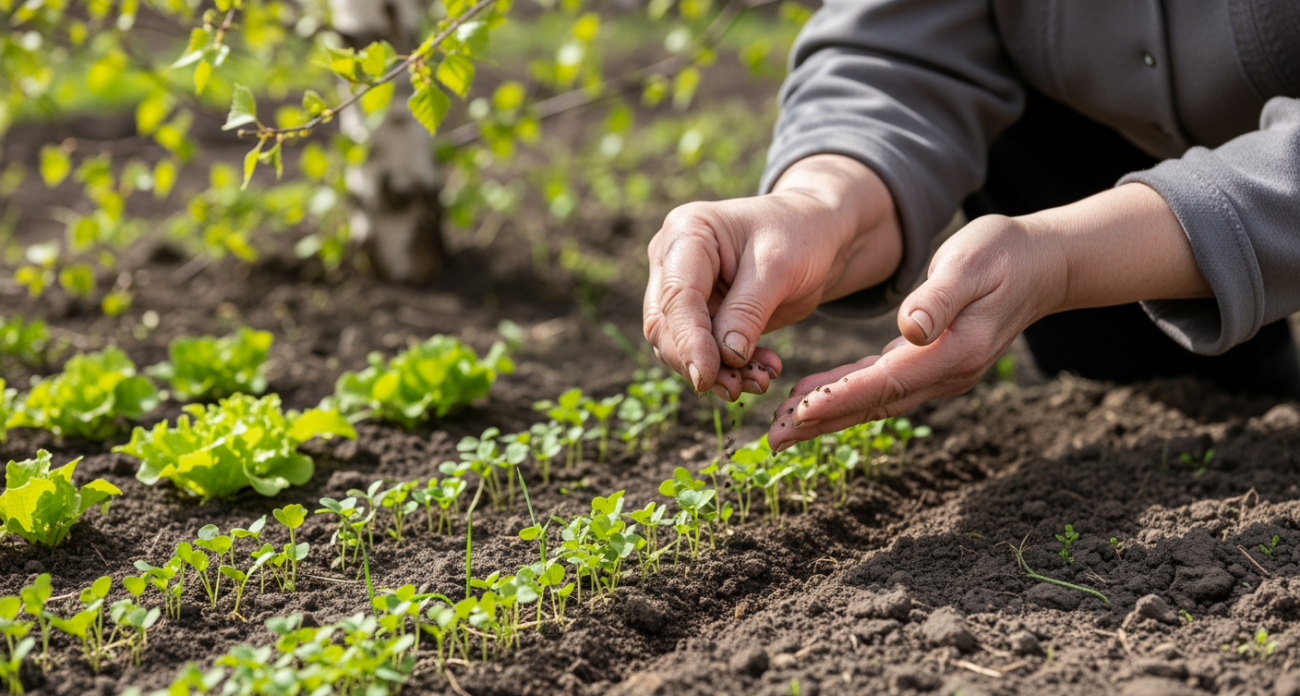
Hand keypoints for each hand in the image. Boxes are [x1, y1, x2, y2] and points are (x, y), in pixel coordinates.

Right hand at [642, 155, 901, 398]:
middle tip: (735, 390)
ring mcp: (683, 289)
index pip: (677, 294)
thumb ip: (749, 311)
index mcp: (688, 232)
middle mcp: (674, 260)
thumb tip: (725, 358)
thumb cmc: (801, 236)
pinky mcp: (700, 315)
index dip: (688, 340)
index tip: (707, 376)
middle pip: (666, 324)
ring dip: (716, 372)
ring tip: (760, 381)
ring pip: (680, 345)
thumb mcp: (780, 268)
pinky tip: (762, 372)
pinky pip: (703, 352)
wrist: (819, 237)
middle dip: (698, 362)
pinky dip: (730, 370)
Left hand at [767, 183, 1210, 450]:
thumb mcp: (969, 264)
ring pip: (874, 401)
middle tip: (774, 438)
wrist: (1041, 264)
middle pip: (873, 404)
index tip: (799, 411)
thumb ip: (938, 298)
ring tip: (784, 425)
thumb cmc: (1002, 255)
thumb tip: (909, 328)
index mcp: (951, 351)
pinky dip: (847, 396)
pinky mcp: (932, 364)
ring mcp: (941, 374)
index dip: (839, 398)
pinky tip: (816, 398)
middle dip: (822, 422)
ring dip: (829, 415)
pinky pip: (881, 387)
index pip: (884, 382)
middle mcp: (946, 373)